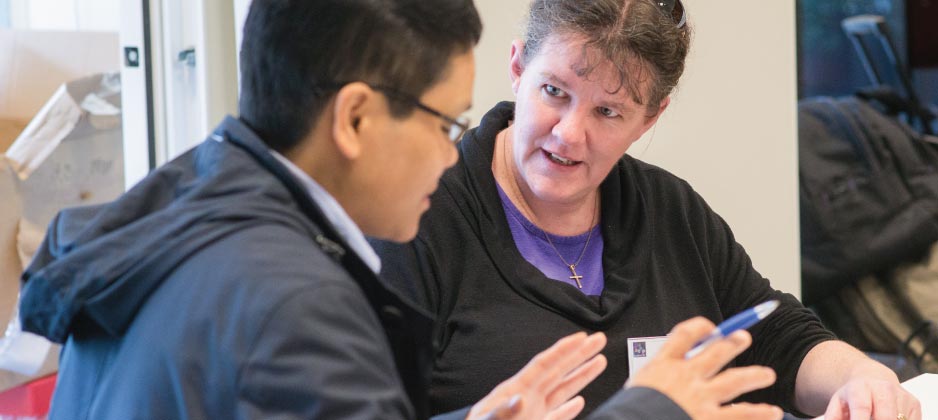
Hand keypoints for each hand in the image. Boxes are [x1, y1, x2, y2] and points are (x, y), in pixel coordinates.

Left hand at [467, 332, 607, 419]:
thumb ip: (501, 412)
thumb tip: (520, 399)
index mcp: (515, 390)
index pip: (544, 365)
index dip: (562, 350)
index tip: (581, 336)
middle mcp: (527, 398)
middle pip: (557, 371)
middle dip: (579, 355)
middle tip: (599, 338)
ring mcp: (532, 414)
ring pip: (561, 391)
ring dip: (580, 377)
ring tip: (599, 361)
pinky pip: (556, 416)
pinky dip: (568, 409)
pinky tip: (579, 402)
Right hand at [626, 317, 782, 419]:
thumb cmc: (629, 412)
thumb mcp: (635, 389)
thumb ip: (654, 382)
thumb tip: (662, 380)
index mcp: (662, 366)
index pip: (684, 335)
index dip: (699, 328)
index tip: (710, 327)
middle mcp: (685, 377)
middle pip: (715, 352)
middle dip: (732, 342)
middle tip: (744, 337)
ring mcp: (700, 398)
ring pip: (735, 381)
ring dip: (754, 375)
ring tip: (768, 374)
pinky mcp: (710, 419)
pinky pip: (741, 414)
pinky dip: (758, 412)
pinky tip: (771, 412)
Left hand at [823, 378, 920, 419]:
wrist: (873, 378)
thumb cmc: (853, 395)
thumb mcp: (837, 403)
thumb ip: (833, 417)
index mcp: (860, 388)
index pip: (862, 408)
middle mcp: (883, 389)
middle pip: (886, 417)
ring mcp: (901, 396)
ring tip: (874, 418)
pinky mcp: (915, 404)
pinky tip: (888, 419)